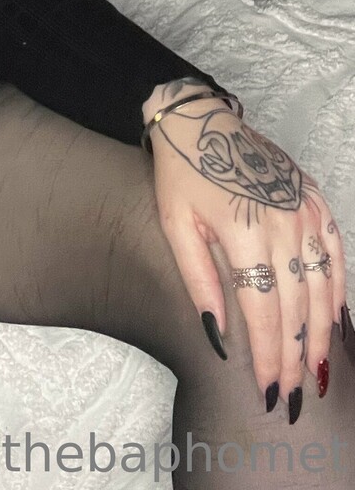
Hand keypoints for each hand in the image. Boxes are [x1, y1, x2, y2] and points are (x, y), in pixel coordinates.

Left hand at [149, 96, 346, 420]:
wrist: (200, 120)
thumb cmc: (182, 174)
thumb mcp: (176, 225)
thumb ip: (198, 280)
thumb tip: (217, 335)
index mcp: (243, 232)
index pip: (263, 311)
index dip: (269, 355)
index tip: (269, 389)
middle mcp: (281, 225)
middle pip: (296, 306)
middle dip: (297, 357)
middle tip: (295, 394)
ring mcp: (303, 212)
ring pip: (322, 287)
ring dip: (323, 333)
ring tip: (320, 371)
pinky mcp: (315, 201)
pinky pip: (335, 254)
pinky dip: (339, 291)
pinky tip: (337, 320)